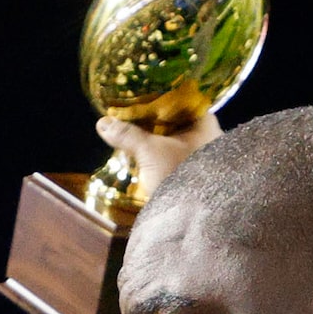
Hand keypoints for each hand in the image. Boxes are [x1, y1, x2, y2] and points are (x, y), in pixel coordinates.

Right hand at [95, 110, 219, 202]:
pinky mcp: (196, 175)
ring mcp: (205, 158)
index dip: (163, 98)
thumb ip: (127, 136)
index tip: (144, 99)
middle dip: (157, 123)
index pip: (184, 101)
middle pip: (179, 122)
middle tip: (135, 119)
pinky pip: (176, 158)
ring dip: (157, 142)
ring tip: (136, 138)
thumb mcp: (149, 152)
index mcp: (205, 123)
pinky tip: (145, 159)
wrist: (194, 215)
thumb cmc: (179, 173)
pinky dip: (162, 157)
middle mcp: (210, 137)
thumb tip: (102, 122)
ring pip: (177, 142)